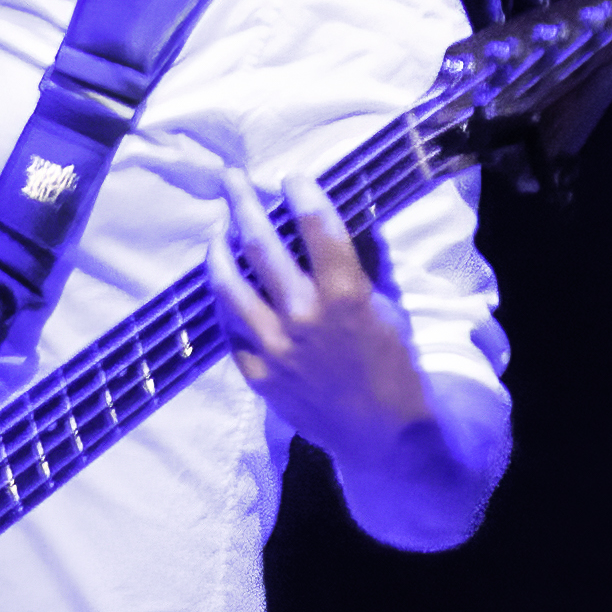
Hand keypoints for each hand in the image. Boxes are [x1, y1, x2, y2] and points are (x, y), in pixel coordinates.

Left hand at [207, 166, 436, 466]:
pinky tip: (223, 284)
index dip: (302, 195)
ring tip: (217, 231)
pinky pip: (229, 327)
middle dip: (242, 204)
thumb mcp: (387, 310)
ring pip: (228, 285)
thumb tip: (335, 227)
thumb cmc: (394, 366)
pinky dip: (224, 300)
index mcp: (346, 296)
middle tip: (231, 178)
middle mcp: (303, 316)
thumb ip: (359, 270)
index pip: (318, 228)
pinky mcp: (256, 372)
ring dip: (218, 250)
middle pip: (261, 245)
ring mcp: (273, 346)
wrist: (384, 435)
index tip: (291, 177)